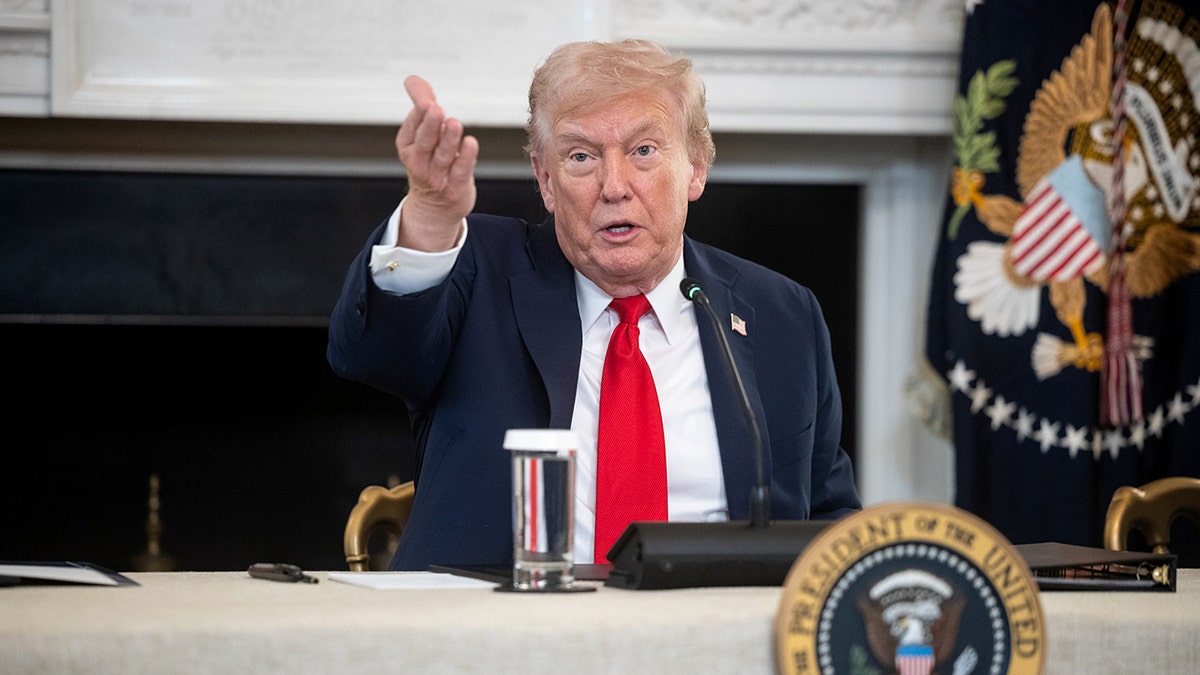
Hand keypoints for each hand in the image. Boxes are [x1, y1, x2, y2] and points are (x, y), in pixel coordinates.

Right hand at [393, 75, 478, 250]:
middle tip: (436, 109)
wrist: (434, 207)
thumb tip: (411, 79)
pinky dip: (466, 157)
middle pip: (425, 140)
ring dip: (449, 139)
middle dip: (430, 125)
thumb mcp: (420, 134)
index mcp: (408, 145)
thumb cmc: (429, 162)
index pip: (413, 126)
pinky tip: (470, 143)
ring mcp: (437, 176)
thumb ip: (420, 104)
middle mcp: (419, 161)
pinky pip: (460, 171)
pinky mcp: (456, 186)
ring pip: (443, 155)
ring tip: (454, 124)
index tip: (427, 99)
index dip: (420, 113)